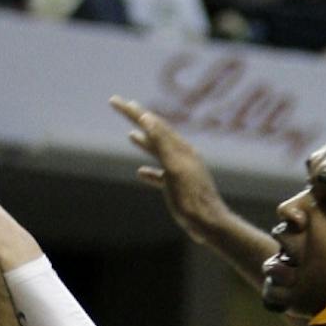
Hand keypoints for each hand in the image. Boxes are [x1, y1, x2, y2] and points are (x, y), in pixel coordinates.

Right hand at [110, 97, 225, 238]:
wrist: (211, 224)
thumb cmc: (191, 198)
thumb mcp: (174, 168)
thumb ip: (161, 143)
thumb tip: (147, 117)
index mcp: (180, 148)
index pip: (153, 124)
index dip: (133, 112)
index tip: (114, 100)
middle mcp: (183, 155)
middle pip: (156, 132)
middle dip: (137, 119)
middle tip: (120, 105)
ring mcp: (182, 171)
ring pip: (159, 152)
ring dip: (145, 142)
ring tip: (130, 135)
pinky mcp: (181, 187)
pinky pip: (162, 174)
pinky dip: (150, 171)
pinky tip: (140, 173)